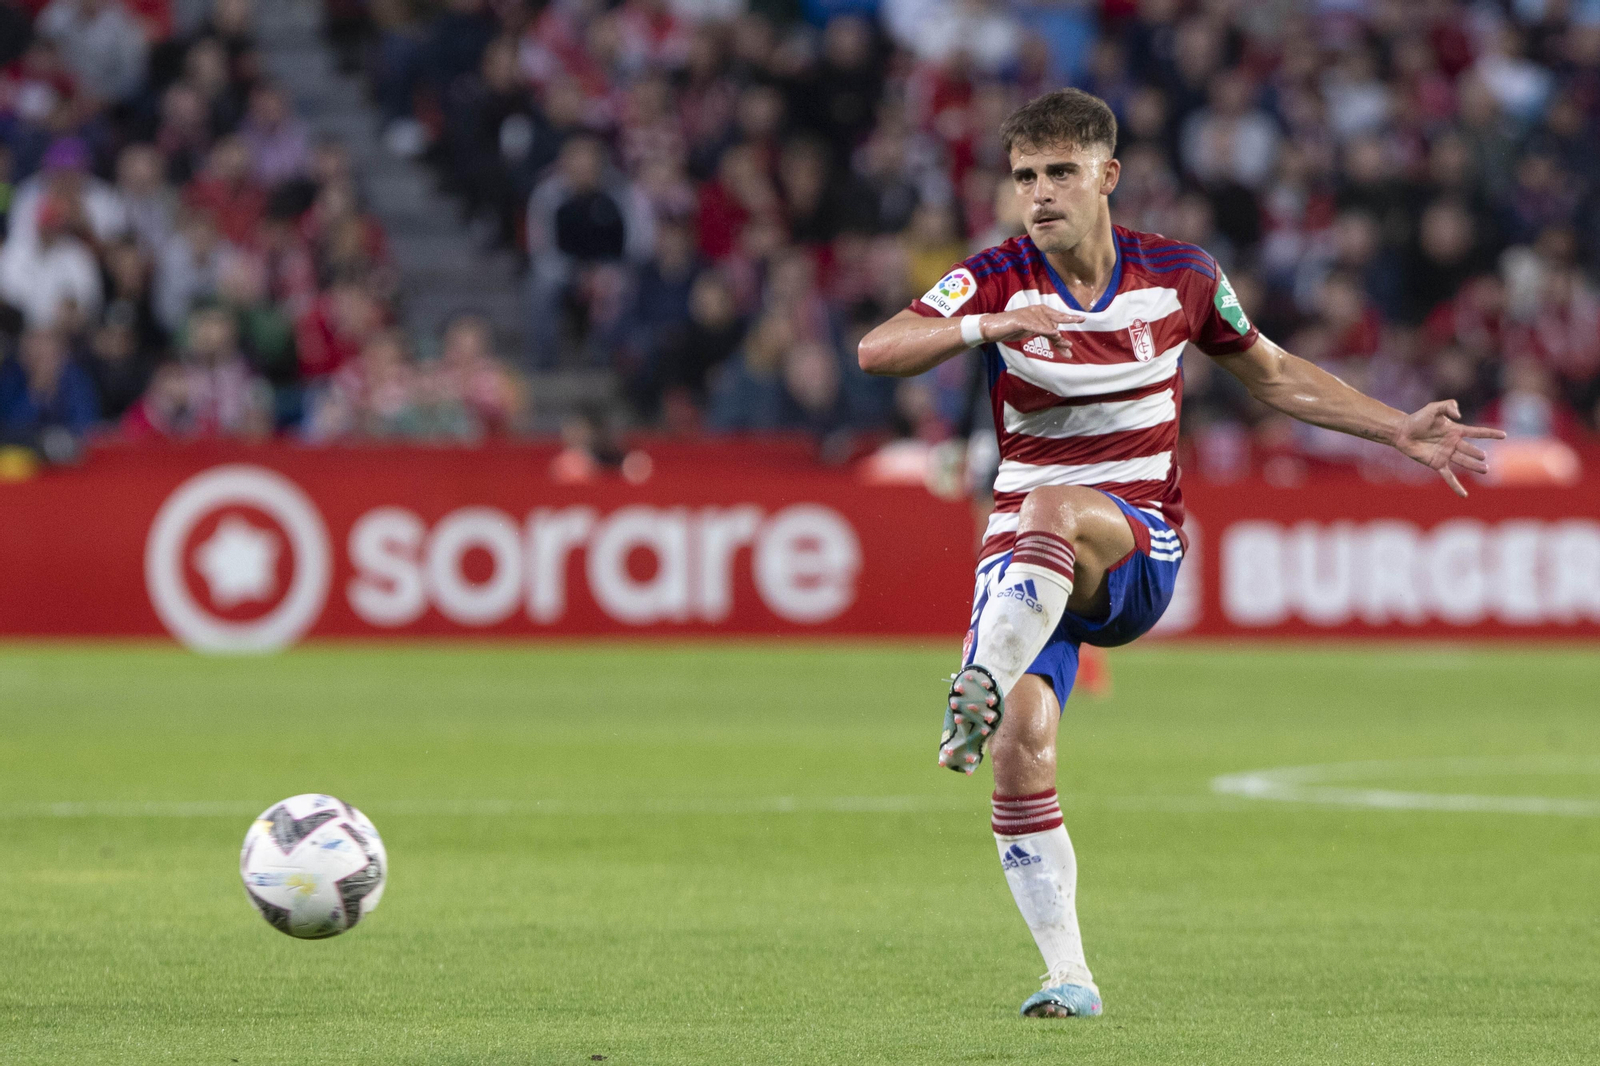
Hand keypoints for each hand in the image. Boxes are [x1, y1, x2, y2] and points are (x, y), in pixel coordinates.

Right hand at [979, 304, 1085, 359]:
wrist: (993, 327)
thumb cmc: (1013, 328)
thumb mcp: (1033, 331)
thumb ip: (1048, 335)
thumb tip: (1064, 343)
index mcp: (1040, 310)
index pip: (1057, 316)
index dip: (1070, 318)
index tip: (1082, 319)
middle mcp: (1036, 310)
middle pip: (1055, 322)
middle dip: (1061, 337)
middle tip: (1069, 347)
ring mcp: (1028, 314)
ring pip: (1046, 327)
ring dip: (1055, 338)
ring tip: (1060, 344)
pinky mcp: (1021, 321)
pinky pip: (1035, 326)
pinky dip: (1045, 330)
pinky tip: (1054, 334)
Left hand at [1390, 400, 1505, 496]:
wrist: (1402, 432)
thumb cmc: (1418, 419)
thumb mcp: (1434, 408)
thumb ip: (1448, 406)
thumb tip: (1460, 416)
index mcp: (1456, 431)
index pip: (1477, 433)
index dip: (1490, 433)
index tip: (1503, 435)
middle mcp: (1453, 444)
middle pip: (1470, 450)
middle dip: (1477, 454)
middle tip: (1484, 458)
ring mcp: (1446, 454)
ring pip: (1464, 462)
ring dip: (1474, 466)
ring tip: (1485, 470)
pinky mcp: (1437, 463)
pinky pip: (1449, 476)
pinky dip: (1456, 486)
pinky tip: (1464, 495)